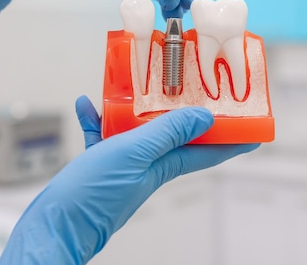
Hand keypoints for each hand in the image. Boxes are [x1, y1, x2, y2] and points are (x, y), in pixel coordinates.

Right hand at [0, 96, 258, 263]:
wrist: (53, 225)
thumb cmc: (93, 196)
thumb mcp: (135, 154)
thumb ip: (168, 133)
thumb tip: (205, 117)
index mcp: (164, 164)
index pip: (210, 150)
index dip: (234, 139)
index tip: (254, 126)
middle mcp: (149, 164)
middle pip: (176, 133)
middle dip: (187, 110)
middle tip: (193, 84)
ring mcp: (124, 165)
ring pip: (139, 128)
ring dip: (139, 106)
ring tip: (135, 82)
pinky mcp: (101, 166)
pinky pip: (104, 134)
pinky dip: (99, 119)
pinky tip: (87, 104)